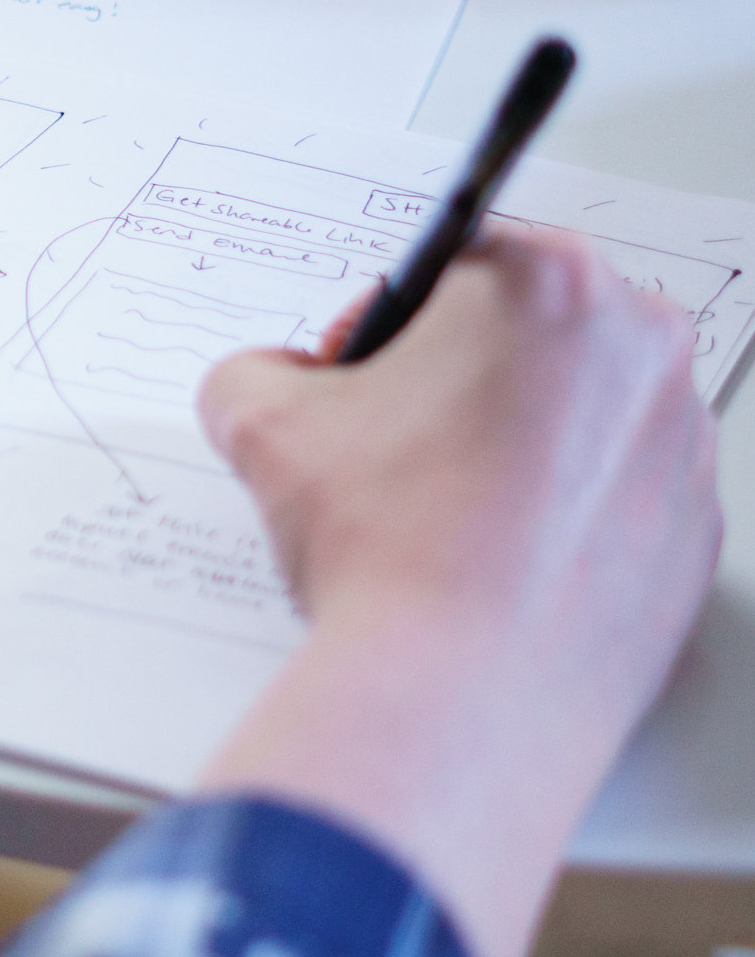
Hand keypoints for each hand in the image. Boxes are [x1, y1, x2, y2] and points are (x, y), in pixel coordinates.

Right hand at [192, 227, 719, 956]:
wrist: (460, 694)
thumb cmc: (386, 549)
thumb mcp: (260, 425)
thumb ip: (260, 369)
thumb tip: (279, 379)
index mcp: (544, 284)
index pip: (453, 262)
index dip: (388, 321)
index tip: (362, 376)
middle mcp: (639, 346)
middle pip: (528, 332)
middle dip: (458, 376)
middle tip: (393, 448)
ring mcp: (682, 441)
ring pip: (578, 412)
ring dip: (511, 443)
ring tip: (440, 514)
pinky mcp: (697, 528)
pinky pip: (617, 494)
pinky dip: (560, 516)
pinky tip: (492, 559)